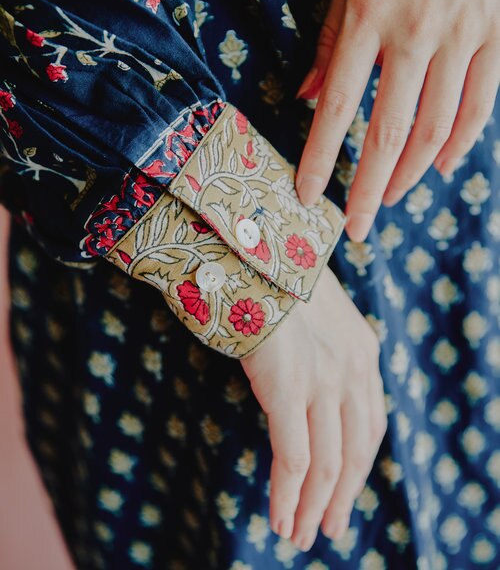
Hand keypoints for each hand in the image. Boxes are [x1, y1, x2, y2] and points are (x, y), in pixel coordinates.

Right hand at [241, 266, 385, 550]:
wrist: (251, 250)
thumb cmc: (272, 281)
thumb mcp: (313, 314)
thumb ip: (322, 350)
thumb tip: (304, 384)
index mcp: (363, 352)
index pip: (370, 425)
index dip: (358, 467)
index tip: (344, 493)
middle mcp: (352, 370)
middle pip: (355, 452)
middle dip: (342, 496)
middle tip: (329, 528)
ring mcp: (323, 380)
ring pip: (328, 463)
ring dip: (315, 506)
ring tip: (300, 534)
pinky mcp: (289, 388)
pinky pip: (294, 457)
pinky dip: (288, 494)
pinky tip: (280, 517)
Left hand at [295, 0, 499, 240]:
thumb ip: (329, 42)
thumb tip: (306, 97)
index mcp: (368, 17)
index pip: (336, 106)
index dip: (321, 157)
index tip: (308, 195)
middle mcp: (415, 33)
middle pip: (388, 132)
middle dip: (369, 188)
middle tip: (355, 227)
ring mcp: (463, 35)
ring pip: (436, 127)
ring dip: (409, 174)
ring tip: (389, 199)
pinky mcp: (498, 35)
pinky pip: (480, 105)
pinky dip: (459, 144)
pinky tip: (439, 168)